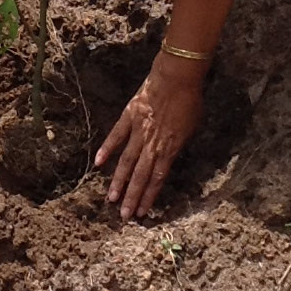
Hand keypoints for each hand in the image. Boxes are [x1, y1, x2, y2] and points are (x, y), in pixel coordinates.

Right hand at [96, 54, 207, 220]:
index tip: (143, 213)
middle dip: (132, 197)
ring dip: (119, 181)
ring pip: (127, 160)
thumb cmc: (190, 99)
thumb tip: (169, 156)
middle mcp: (152, 143)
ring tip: (111, 198)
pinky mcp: (128, 116)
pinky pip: (116, 135)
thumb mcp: (191, 127)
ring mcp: (138, 130)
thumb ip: (177, 145)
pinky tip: (98, 163)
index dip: (150, 196)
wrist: (177, 75)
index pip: (158, 178)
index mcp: (170, 147)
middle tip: (124, 216)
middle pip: (141, 175)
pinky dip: (107, 149)